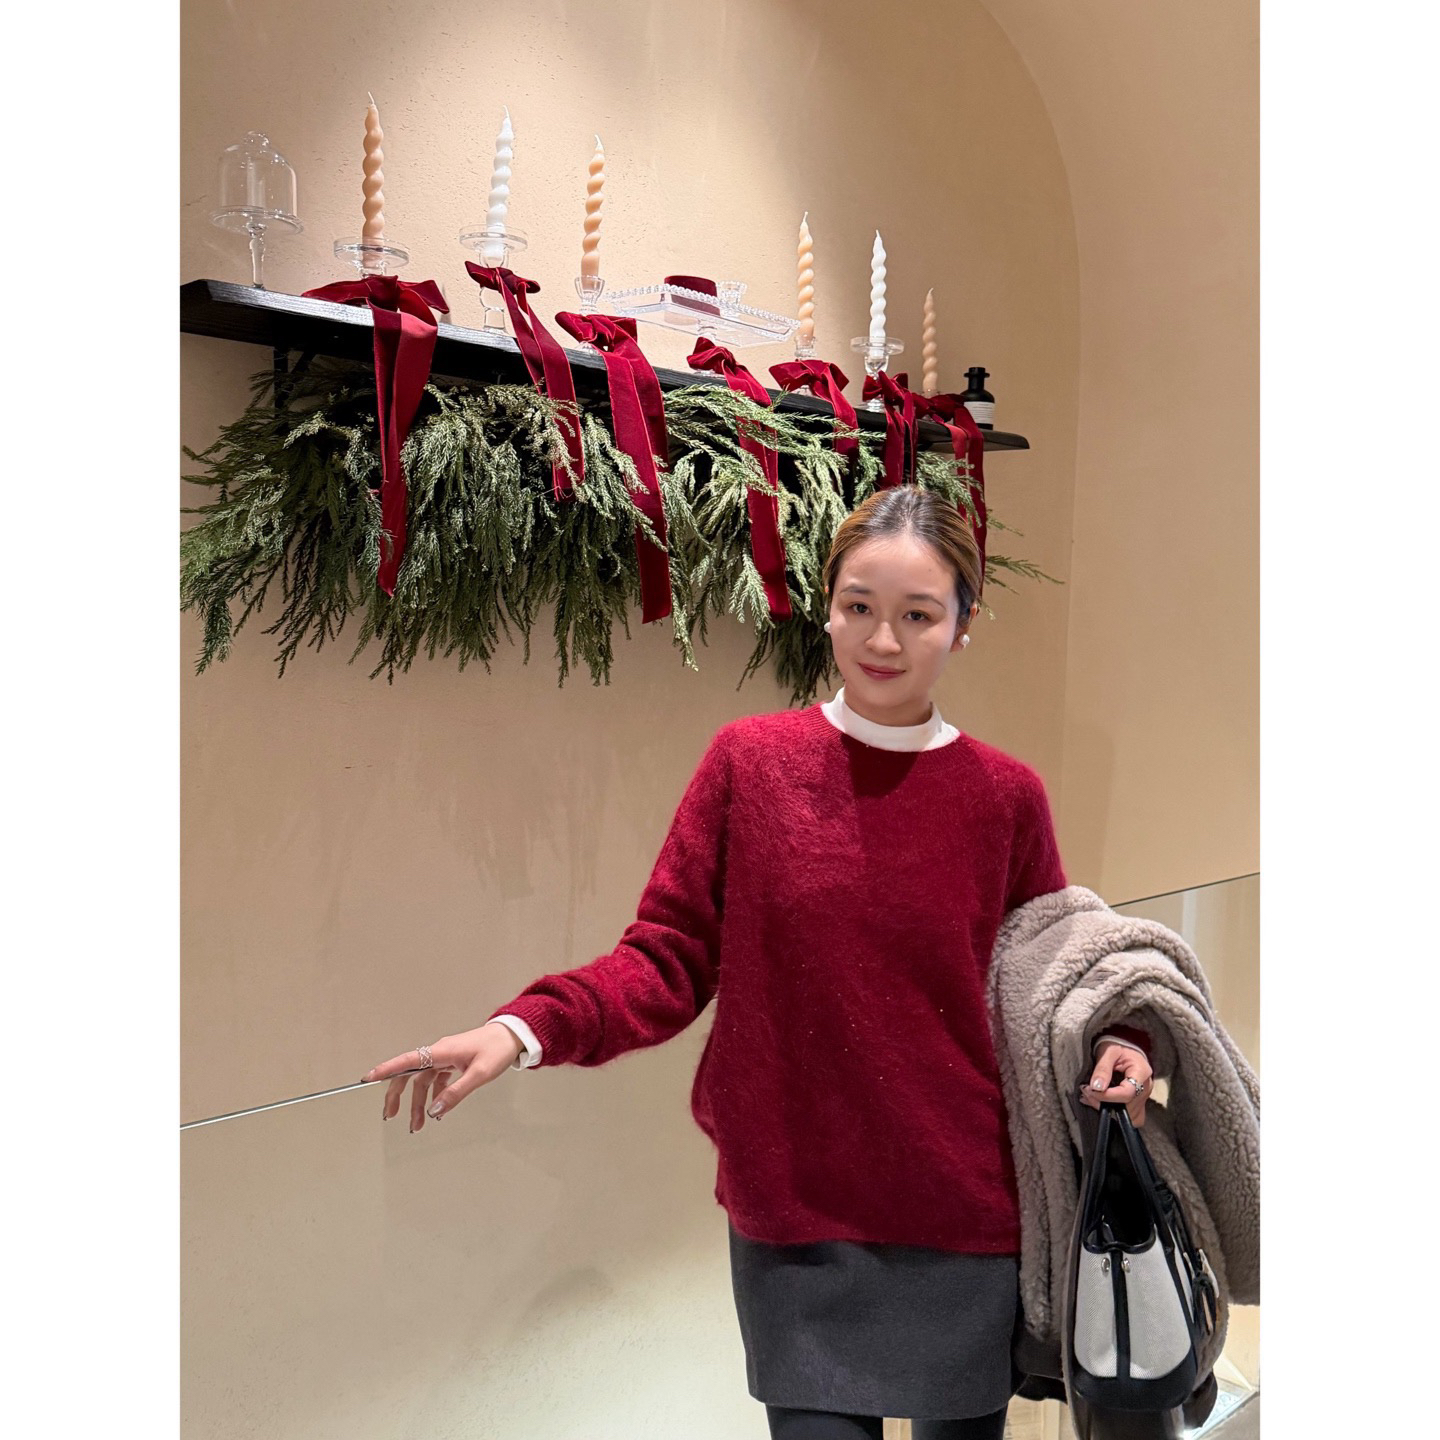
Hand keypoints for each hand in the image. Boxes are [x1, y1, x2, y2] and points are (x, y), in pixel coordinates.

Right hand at [361, 1022, 524, 1131]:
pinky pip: (436, 1080)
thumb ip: (456, 1093)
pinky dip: (433, 1096)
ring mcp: (446, 1057)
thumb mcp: (479, 1074)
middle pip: (410, 1074)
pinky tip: (435, 1110)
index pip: (407, 1060)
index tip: (368, 1078)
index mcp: (441, 1051)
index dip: (387, 1069)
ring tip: (417, 1125)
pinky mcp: (453, 1062)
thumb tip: (434, 1110)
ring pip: (423, 1081)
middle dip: (397, 1094)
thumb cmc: (497, 1049)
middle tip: (389, 1114)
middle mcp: (439, 1053)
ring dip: (419, 1102)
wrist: (512, 1036)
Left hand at [1079, 1042, 1152, 1127]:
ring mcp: (1144, 1097)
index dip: (1108, 1096)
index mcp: (1142, 1073)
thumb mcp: (1108, 1051)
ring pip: (1127, 1114)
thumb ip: (1102, 1069)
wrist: (1123, 1046)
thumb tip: (1097, 1087)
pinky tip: (1097, 1103)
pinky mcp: (1138, 1103)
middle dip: (1103, 1102)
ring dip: (1105, 1108)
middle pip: (1127, 1106)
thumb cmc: (1116, 1046)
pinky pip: (1129, 1116)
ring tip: (1088, 1096)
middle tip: (1085, 1091)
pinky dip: (1113, 1113)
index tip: (1090, 1090)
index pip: (1127, 1093)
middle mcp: (1146, 1087)